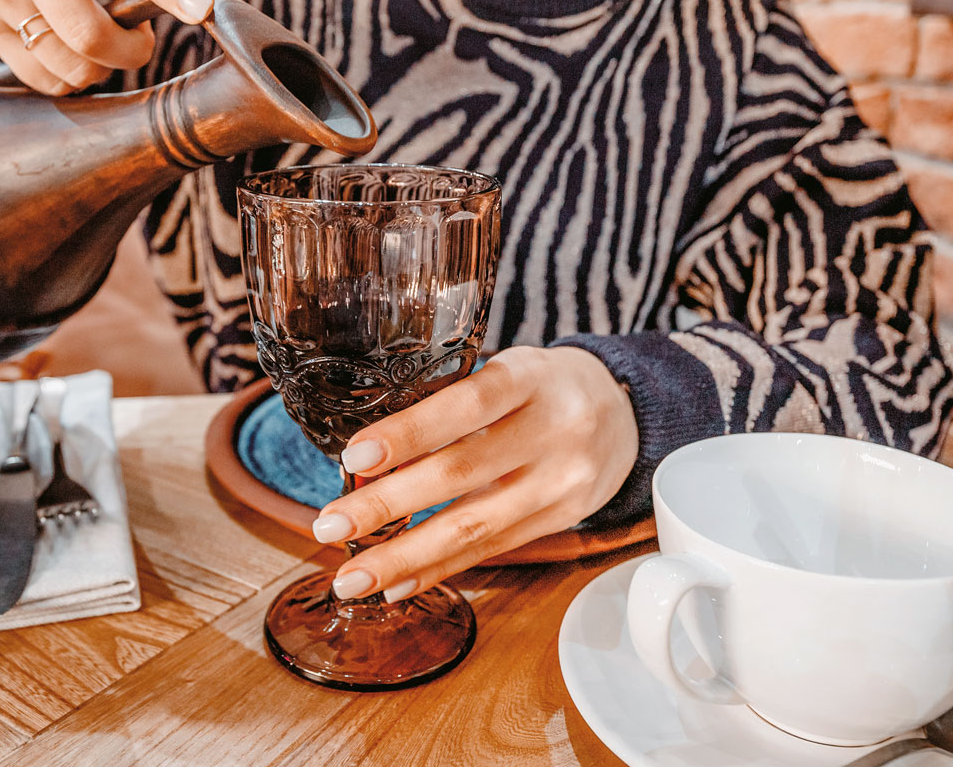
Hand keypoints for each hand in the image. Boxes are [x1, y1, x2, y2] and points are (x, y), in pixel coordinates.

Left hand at [313, 346, 638, 602]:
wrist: (623, 412)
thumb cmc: (543, 384)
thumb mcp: (509, 367)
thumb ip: (452, 398)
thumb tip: (369, 449)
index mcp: (531, 379)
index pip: (467, 405)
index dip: (409, 433)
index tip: (355, 459)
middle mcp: (552, 432)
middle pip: (462, 473)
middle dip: (388, 506)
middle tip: (329, 525)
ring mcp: (560, 484)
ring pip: (474, 526)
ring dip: (404, 557)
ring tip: (352, 576)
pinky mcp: (560, 522)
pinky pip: (491, 551)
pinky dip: (439, 570)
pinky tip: (397, 583)